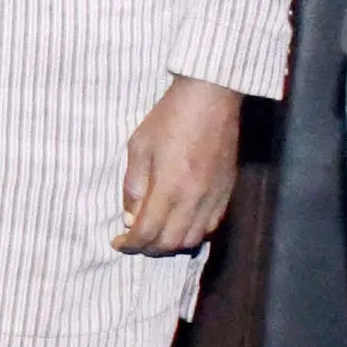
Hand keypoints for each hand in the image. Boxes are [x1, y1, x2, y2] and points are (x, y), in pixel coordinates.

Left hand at [114, 74, 244, 254]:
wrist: (210, 98)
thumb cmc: (170, 118)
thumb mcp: (139, 147)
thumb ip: (134, 185)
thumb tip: (130, 216)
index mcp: (170, 186)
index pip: (148, 232)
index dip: (130, 244)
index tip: (118, 242)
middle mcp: (195, 198)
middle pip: (171, 243)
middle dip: (148, 248)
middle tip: (134, 241)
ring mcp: (215, 197)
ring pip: (194, 239)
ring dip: (171, 245)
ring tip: (155, 235)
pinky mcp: (228, 191)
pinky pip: (212, 226)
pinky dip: (193, 233)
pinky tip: (180, 224)